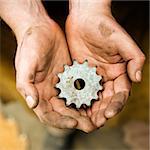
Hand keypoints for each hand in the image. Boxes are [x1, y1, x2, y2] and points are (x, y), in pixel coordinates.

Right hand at [14, 18, 95, 131]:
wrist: (41, 30)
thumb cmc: (30, 45)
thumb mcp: (26, 63)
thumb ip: (26, 84)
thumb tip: (32, 104)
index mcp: (38, 92)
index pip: (49, 114)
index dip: (61, 121)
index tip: (75, 123)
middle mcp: (50, 91)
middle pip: (64, 112)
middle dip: (77, 120)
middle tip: (92, 125)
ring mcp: (61, 84)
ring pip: (74, 103)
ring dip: (84, 111)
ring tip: (98, 116)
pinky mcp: (70, 75)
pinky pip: (80, 88)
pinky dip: (87, 96)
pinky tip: (97, 99)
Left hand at [66, 0, 144, 127]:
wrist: (85, 20)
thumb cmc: (105, 28)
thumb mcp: (122, 42)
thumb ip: (134, 59)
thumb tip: (138, 78)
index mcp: (118, 72)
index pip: (120, 94)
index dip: (115, 104)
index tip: (108, 113)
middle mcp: (106, 77)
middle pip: (105, 100)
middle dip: (101, 112)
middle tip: (95, 124)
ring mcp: (92, 77)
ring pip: (92, 98)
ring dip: (89, 110)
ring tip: (83, 122)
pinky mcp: (79, 74)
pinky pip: (78, 89)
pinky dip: (76, 100)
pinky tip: (72, 108)